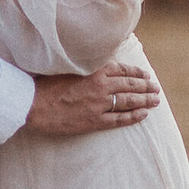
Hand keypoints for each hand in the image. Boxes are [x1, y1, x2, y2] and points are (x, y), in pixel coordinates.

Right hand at [25, 62, 159, 136]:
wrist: (32, 105)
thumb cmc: (45, 85)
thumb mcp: (67, 69)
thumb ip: (85, 68)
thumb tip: (97, 66)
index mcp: (93, 71)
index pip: (122, 70)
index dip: (136, 73)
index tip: (145, 75)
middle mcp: (100, 86)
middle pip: (130, 85)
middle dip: (146, 87)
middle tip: (155, 88)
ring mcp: (99, 105)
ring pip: (129, 102)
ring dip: (145, 100)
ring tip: (155, 101)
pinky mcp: (94, 121)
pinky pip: (119, 119)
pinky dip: (133, 116)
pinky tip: (143, 115)